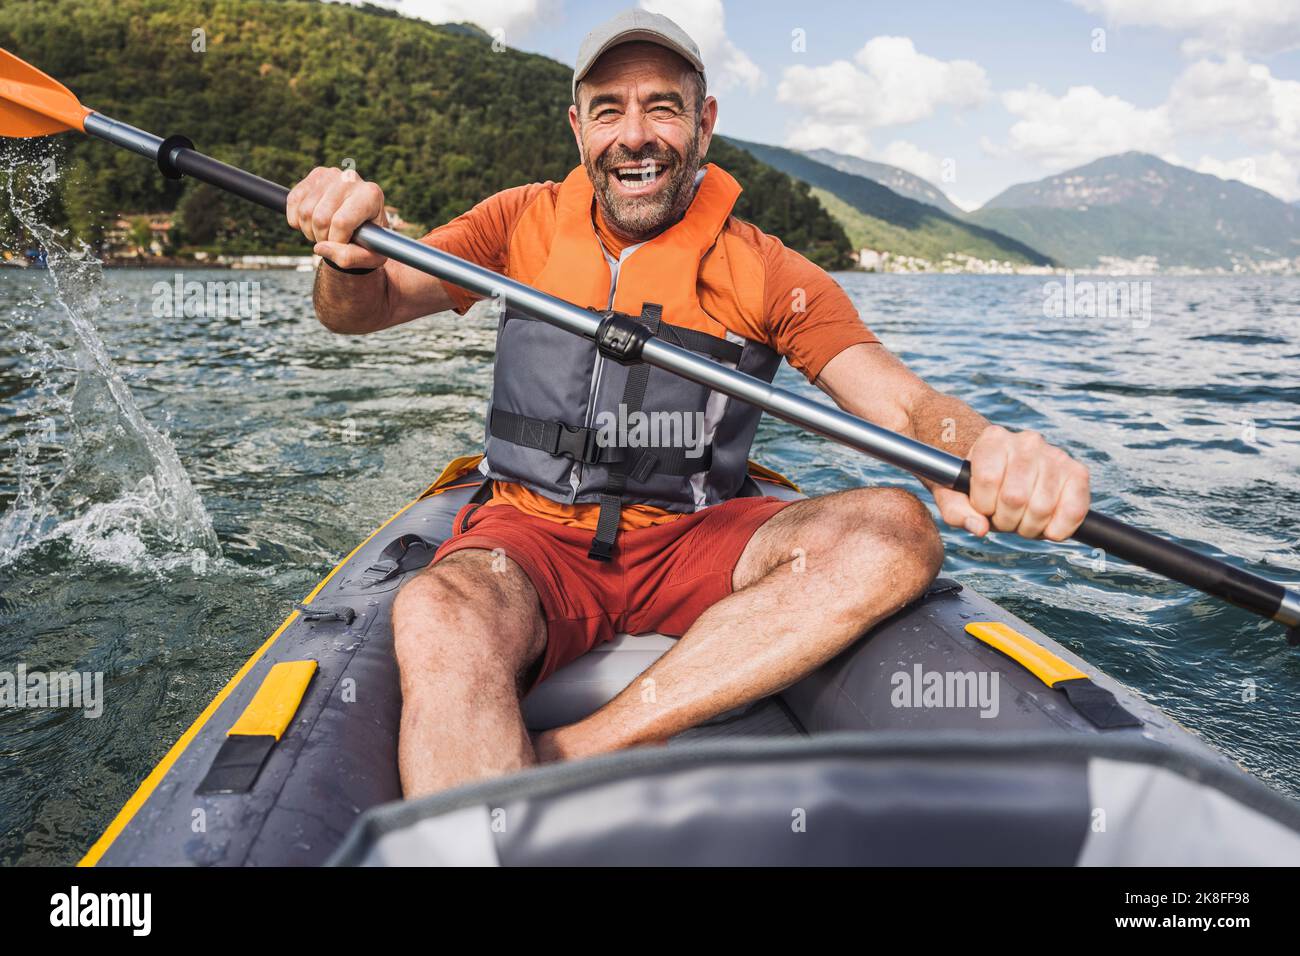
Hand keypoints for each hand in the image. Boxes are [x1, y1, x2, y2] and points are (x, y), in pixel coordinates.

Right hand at [286, 166, 388, 270]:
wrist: (364, 224)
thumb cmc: (370, 241)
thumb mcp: (369, 257)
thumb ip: (349, 257)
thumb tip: (320, 248)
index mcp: (371, 195)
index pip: (341, 222)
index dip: (336, 241)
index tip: (343, 245)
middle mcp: (351, 179)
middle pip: (320, 218)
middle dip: (322, 238)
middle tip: (331, 240)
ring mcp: (331, 174)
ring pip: (304, 211)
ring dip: (309, 230)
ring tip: (324, 231)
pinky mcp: (315, 175)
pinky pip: (293, 201)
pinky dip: (297, 219)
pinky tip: (311, 222)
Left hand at [932, 425, 1089, 540]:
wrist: (1005, 474)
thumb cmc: (976, 487)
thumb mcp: (953, 496)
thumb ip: (956, 511)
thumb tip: (978, 528)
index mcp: (993, 439)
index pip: (988, 479)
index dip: (983, 504)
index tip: (982, 505)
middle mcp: (1027, 441)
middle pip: (1015, 497)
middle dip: (1005, 520)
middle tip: (1003, 516)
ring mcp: (1055, 455)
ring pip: (1042, 508)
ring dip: (1029, 527)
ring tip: (1021, 518)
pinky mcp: (1078, 473)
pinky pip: (1074, 511)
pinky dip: (1058, 529)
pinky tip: (1046, 527)